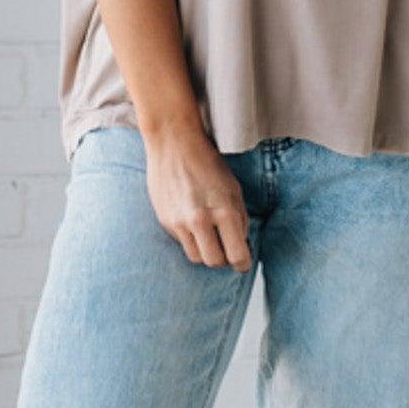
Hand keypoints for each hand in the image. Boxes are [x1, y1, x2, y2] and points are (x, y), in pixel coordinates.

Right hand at [141, 125, 253, 270]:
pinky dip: (190, 239)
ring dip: (205, 251)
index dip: (243, 263)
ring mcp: (180, 222)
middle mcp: (201, 220)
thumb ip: (239, 218)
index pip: (237, 255)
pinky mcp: (165, 221)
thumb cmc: (207, 162)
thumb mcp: (234, 188)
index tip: (243, 263)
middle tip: (226, 250)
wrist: (173, 143)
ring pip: (196, 257)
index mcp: (224, 212)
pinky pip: (182, 242)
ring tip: (209, 236)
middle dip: (223, 260)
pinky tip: (192, 221)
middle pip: (215, 262)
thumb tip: (241, 243)